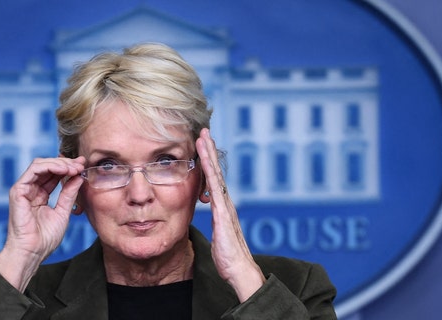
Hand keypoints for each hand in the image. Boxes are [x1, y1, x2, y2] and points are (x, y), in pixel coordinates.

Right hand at [0, 156, 85, 291]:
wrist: (32, 252)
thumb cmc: (45, 238)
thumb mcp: (63, 211)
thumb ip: (69, 193)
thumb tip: (78, 177)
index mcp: (40, 195)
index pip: (54, 175)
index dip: (68, 168)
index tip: (83, 166)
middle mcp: (31, 190)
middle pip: (48, 167)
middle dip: (66, 163)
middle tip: (81, 164)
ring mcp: (23, 189)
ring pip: (41, 164)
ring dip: (60, 163)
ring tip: (74, 168)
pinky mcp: (18, 190)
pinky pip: (34, 170)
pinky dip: (50, 166)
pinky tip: (64, 170)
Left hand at [196, 128, 264, 301]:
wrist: (238, 269)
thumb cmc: (228, 256)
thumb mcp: (218, 234)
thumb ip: (216, 223)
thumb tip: (213, 217)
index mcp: (222, 206)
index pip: (213, 179)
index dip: (208, 161)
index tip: (202, 145)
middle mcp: (225, 202)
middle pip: (216, 171)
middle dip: (210, 150)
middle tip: (204, 131)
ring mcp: (225, 206)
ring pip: (216, 175)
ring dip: (209, 156)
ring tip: (204, 138)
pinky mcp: (223, 213)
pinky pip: (215, 189)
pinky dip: (210, 173)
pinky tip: (206, 162)